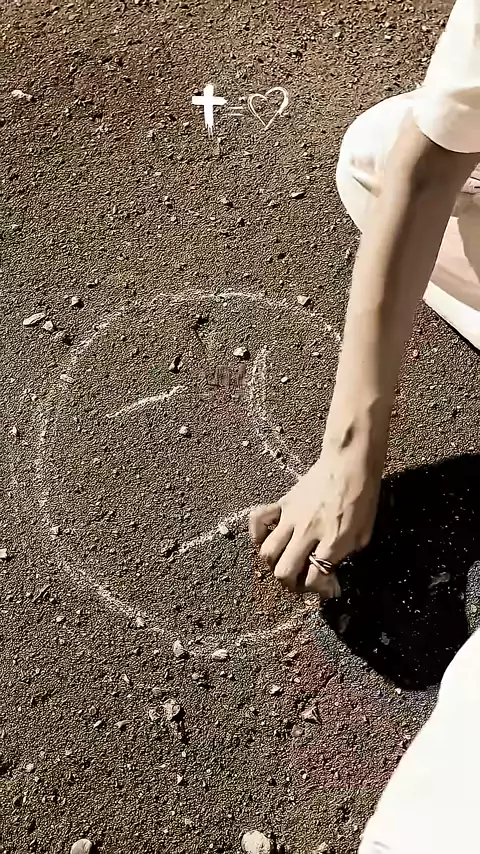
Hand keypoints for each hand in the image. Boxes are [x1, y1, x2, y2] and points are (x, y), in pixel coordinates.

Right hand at [249, 439, 382, 596]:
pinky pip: (258, 521)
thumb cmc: (363, 497)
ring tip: (287, 563)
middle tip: (303, 581)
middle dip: (293, 585)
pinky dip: (257, 534)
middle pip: (284, 571)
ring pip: (267, 552)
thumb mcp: (364, 533)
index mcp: (333, 540)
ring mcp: (291, 517)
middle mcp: (308, 532)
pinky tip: (268, 539)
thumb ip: (346, 555)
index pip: (315, 578)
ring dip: (275, 565)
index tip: (329, 588)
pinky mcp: (283, 503)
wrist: (350, 463)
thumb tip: (332, 576)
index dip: (321, 591)